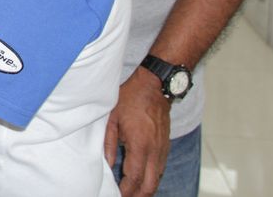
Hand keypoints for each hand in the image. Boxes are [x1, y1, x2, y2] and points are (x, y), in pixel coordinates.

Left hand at [104, 69, 171, 196]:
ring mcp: (162, 149)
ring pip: (157, 179)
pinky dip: (152, 178)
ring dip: (146, 189)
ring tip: (132, 193)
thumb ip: (108, 143)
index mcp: (139, 145)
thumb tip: (107, 164)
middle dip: (138, 195)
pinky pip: (160, 169)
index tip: (117, 195)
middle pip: (150, 185)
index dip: (126, 191)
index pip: (134, 178)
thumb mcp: (112, 118)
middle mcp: (154, 151)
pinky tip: (142, 180)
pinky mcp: (166, 146)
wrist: (155, 86)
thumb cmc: (131, 99)